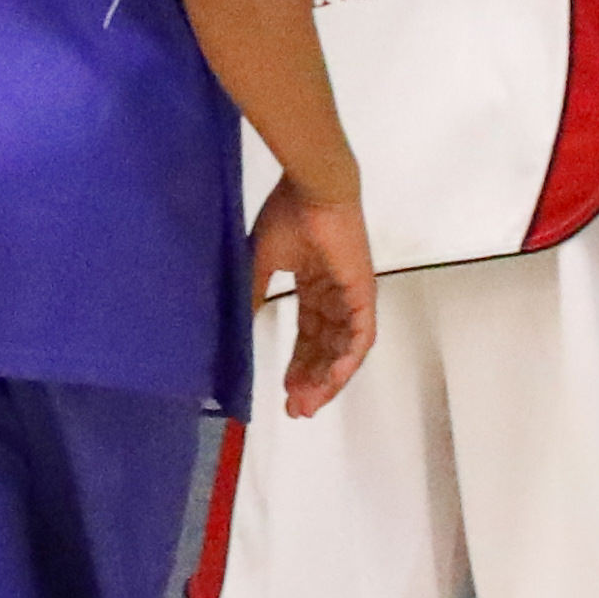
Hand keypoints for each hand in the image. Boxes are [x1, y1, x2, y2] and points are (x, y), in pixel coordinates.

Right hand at [251, 183, 377, 417]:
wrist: (312, 188)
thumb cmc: (288, 215)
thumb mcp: (262, 262)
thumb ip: (254, 295)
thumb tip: (235, 327)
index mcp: (315, 286)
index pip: (309, 336)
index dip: (297, 365)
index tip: (284, 392)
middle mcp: (336, 295)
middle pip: (326, 349)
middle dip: (311, 381)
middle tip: (296, 409)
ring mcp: (352, 295)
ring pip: (344, 349)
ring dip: (327, 379)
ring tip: (308, 403)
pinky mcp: (363, 292)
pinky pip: (360, 336)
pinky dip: (347, 360)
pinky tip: (331, 380)